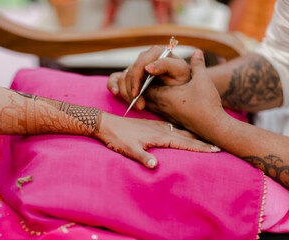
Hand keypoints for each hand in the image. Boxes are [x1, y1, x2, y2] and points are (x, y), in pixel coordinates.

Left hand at [94, 112, 220, 169]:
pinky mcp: (152, 125)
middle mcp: (161, 129)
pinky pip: (172, 128)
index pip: (184, 143)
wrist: (106, 124)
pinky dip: (183, 131)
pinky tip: (184, 132)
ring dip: (194, 135)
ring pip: (180, 130)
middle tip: (219, 145)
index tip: (216, 150)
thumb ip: (142, 157)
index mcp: (158, 135)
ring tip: (206, 139)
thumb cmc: (117, 138)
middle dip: (202, 141)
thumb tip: (155, 166)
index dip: (200, 147)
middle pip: (186, 135)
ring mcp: (157, 126)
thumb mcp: (128, 149)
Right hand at [107, 45, 190, 109]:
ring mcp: (137, 67)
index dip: (135, 79)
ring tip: (137, 106)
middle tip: (139, 105)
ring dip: (126, 93)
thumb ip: (166, 65)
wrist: (183, 90)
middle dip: (131, 90)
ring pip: (122, 78)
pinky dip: (112, 85)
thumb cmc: (183, 80)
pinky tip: (115, 93)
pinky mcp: (131, 76)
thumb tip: (148, 67)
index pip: (140, 64)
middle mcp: (145, 58)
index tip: (137, 94)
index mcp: (156, 53)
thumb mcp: (180, 72)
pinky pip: (115, 78)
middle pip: (129, 72)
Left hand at [145, 50, 226, 136]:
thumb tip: (197, 51)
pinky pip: (153, 106)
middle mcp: (160, 106)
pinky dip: (150, 98)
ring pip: (146, 101)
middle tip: (145, 71)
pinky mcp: (169, 116)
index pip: (141, 85)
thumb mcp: (203, 80)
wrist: (213, 127)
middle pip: (140, 94)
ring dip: (145, 91)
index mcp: (163, 96)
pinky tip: (157, 91)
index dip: (140, 76)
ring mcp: (163, 113)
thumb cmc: (207, 106)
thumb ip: (198, 65)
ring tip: (148, 79)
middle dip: (139, 83)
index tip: (146, 66)